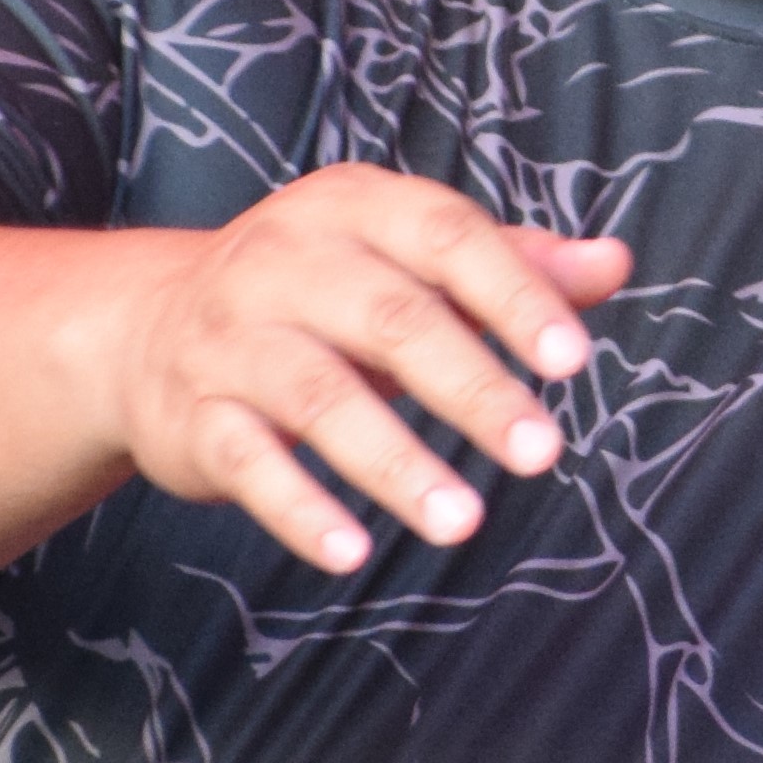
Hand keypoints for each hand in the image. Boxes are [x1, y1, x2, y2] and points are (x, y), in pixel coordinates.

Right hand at [86, 166, 631, 575]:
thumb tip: (614, 262)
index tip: (572, 360)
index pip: (448, 238)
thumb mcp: (408, 259)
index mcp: (354, 206)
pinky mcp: (192, 413)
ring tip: (464, 521)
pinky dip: (298, 509)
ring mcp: (231, 338)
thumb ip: (512, 264)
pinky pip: (246, 461)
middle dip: (473, 389)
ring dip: (395, 462)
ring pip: (319, 397)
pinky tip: (353, 555)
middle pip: (392, 320)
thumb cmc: (320, 290)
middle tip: (544, 453)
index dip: (513, 295)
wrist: (147, 324)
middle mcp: (286, 260)